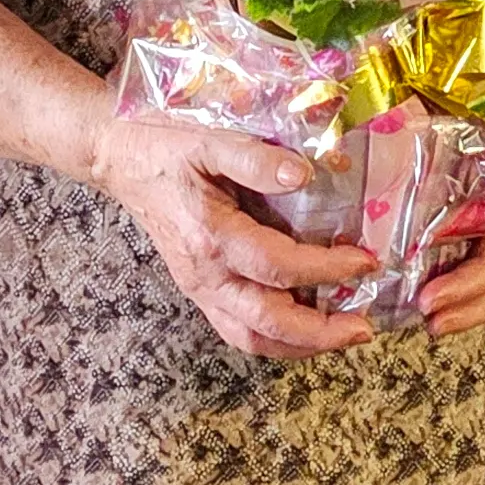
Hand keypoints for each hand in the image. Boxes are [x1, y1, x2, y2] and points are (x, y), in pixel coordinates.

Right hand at [86, 112, 376, 359]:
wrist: (119, 159)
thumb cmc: (166, 146)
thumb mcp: (210, 139)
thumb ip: (256, 158)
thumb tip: (304, 176)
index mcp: (211, 237)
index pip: (277, 268)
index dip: (325, 270)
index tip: (366, 262)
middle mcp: (204, 274)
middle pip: (266, 322)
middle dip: (319, 333)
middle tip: (364, 329)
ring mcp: (198, 287)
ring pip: (250, 337)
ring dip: (298, 345)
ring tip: (341, 336)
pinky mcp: (198, 289)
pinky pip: (237, 328)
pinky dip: (274, 337)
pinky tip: (304, 328)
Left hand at [421, 75, 484, 339]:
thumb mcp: (481, 106)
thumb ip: (445, 118)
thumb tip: (393, 127)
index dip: (467, 284)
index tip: (429, 298)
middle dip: (465, 310)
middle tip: (427, 322)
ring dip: (462, 310)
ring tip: (426, 324)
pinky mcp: (476, 229)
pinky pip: (473, 267)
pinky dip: (454, 289)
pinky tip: (420, 298)